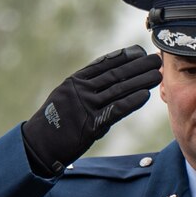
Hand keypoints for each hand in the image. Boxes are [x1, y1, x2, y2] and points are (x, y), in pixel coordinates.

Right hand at [20, 46, 163, 175]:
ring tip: (156, 74)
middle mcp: (80, 90)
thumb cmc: (54, 125)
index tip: (139, 51)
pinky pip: (115, 110)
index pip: (103, 65)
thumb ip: (86, 93)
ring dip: (139, 81)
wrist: (39, 145)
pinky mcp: (90, 124)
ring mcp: (85, 106)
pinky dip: (131, 102)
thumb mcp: (67, 100)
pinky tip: (145, 95)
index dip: (123, 57)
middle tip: (155, 59)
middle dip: (137, 66)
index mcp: (75, 82)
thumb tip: (108, 90)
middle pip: (114, 74)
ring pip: (117, 89)